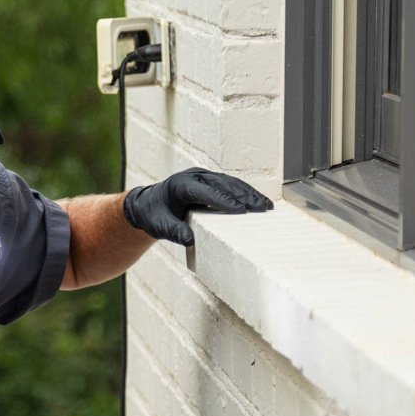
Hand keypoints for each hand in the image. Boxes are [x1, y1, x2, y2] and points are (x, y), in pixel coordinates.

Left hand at [121, 168, 273, 245]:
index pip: (207, 193)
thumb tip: (189, 239)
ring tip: (265, 206)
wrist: (149, 204)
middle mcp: (194, 177)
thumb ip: (174, 231)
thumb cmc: (154, 215)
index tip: (241, 210)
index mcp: (181, 186)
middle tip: (261, 209)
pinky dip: (244, 192)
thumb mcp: (160, 226)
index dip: (225, 201)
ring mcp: (203, 176)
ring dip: (249, 193)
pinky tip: (257, 200)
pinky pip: (230, 184)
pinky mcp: (210, 180)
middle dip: (244, 196)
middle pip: (223, 185)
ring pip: (230, 182)